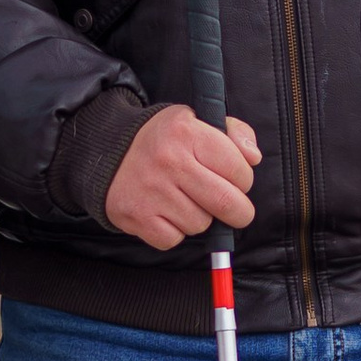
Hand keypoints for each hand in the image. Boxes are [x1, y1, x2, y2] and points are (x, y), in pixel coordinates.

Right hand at [104, 105, 260, 248]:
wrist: (106, 152)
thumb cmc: (164, 140)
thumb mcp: (197, 121)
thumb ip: (233, 133)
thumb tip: (254, 158)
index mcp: (187, 132)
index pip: (239, 169)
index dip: (244, 180)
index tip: (235, 180)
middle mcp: (169, 161)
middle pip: (226, 203)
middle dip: (239, 212)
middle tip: (235, 210)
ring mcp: (152, 191)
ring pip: (201, 224)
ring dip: (200, 219)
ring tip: (185, 200)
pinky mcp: (137, 216)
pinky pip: (174, 239)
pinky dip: (174, 232)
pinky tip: (166, 212)